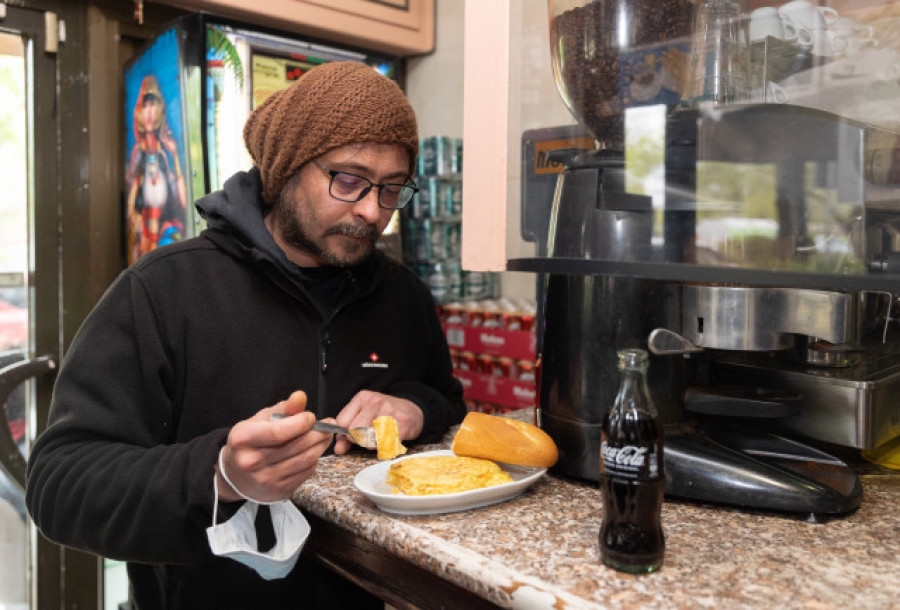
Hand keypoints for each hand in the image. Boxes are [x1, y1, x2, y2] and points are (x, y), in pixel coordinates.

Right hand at [216, 390, 331, 502]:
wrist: (235, 474)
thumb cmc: (250, 442)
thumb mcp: (260, 420)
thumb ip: (283, 408)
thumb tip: (300, 397)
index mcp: (243, 439)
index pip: (279, 432)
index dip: (300, 423)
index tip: (310, 417)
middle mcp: (252, 462)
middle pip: (296, 446)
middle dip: (318, 433)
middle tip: (328, 425)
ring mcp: (265, 479)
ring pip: (305, 460)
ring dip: (320, 446)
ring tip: (325, 436)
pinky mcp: (278, 491)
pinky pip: (305, 473)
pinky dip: (314, 460)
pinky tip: (313, 451)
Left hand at [332, 390, 423, 454]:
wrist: (412, 410)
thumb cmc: (384, 414)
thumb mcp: (363, 416)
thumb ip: (347, 433)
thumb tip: (338, 449)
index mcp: (362, 397)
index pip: (342, 421)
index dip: (345, 433)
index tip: (353, 435)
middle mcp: (375, 402)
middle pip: (354, 431)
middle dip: (359, 439)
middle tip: (369, 436)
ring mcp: (389, 412)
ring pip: (369, 440)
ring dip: (374, 445)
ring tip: (380, 437)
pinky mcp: (402, 424)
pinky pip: (386, 445)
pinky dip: (386, 447)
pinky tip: (390, 438)